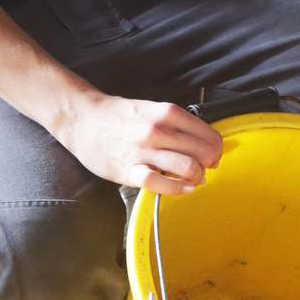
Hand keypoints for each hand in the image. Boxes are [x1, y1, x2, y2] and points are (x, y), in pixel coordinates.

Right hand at [49, 93, 224, 191]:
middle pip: (203, 153)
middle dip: (210, 165)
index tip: (213, 156)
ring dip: (197, 177)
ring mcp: (144, 151)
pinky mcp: (129, 170)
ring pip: (187, 167)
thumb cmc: (120, 116)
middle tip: (205, 169)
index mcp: (168, 113)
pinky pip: (160, 184)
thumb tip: (204, 145)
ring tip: (193, 179)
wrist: (83, 119)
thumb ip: (177, 126)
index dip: (217, 150)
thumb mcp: (153, 110)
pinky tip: (183, 189)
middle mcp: (159, 130)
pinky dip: (178, 189)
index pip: (209, 135)